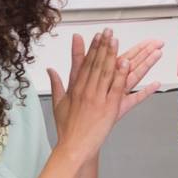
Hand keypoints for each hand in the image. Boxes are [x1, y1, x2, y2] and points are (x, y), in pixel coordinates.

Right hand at [47, 30, 157, 157]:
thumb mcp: (58, 103)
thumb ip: (56, 84)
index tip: (97, 35)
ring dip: (114, 55)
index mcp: (76, 88)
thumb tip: (50, 69)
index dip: (92, 47)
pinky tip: (127, 63)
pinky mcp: (109, 108)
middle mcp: (86, 90)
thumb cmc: (66, 127)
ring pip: (108, 72)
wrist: (73, 146)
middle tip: (109, 31)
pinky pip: (119, 88)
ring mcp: (98, 98)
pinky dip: (122, 75)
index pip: (85, 63)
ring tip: (118, 41)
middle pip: (97, 64)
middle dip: (103, 46)